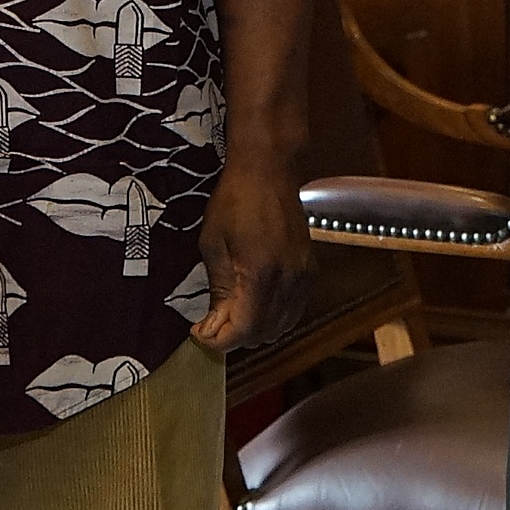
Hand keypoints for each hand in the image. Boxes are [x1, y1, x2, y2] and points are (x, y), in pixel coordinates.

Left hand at [190, 154, 311, 353]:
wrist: (269, 169)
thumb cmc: (234, 200)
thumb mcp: (213, 244)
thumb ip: (218, 289)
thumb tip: (213, 324)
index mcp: (261, 274)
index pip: (243, 330)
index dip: (219, 340)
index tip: (199, 334)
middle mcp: (288, 281)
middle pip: (264, 334)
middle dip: (234, 337)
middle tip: (211, 323)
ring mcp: (303, 277)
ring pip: (282, 326)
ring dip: (255, 329)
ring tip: (230, 314)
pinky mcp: (310, 270)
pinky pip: (294, 309)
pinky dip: (273, 316)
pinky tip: (254, 303)